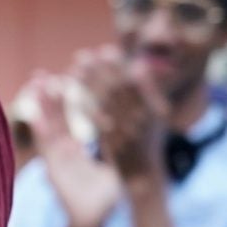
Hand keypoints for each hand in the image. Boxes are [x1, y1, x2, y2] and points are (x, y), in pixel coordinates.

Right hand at [27, 74, 121, 226]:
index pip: (73, 118)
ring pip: (48, 126)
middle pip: (56, 117)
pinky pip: (45, 148)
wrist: (94, 221)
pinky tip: (34, 115)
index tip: (66, 77)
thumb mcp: (113, 167)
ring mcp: (57, 158)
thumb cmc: (104, 198)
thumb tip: (125, 131)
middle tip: (42, 74)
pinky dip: (39, 132)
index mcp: (78, 148)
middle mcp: (65, 150)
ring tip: (37, 84)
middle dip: (50, 96)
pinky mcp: (53, 169)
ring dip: (42, 106)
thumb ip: (114, 149)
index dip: (69, 99)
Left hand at [73, 48, 166, 185]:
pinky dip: (84, 105)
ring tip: (75, 67)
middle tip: (83, 55)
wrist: (144, 176)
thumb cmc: (147, 142)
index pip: (133, 83)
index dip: (118, 66)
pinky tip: (71, 95)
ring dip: (89, 84)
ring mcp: (127, 131)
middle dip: (100, 71)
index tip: (105, 50)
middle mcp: (142, 119)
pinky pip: (96, 121)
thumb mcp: (155, 116)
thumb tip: (140, 65)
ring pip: (105, 103)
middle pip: (117, 90)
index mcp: (153, 110)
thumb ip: (149, 90)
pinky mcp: (112, 143)